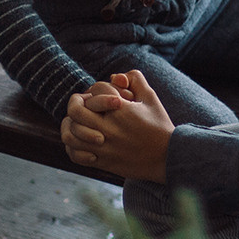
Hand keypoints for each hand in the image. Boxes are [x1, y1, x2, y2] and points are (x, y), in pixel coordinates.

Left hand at [59, 69, 173, 182]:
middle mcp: (109, 129)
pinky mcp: (103, 162)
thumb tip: (115, 76)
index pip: (96, 90)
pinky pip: (75, 155)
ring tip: (78, 122)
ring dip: (71, 125)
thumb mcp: (150, 98)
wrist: (167, 158)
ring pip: (71, 134)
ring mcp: (104, 147)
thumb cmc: (159, 126)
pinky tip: (80, 141)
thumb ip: (135, 80)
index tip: (105, 95)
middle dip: (76, 102)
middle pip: (76, 110)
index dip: (98, 89)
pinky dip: (72, 147)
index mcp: (121, 110)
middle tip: (82, 103)